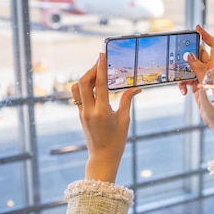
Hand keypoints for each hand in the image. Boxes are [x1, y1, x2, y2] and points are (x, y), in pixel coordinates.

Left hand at [71, 53, 141, 182]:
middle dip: (91, 69)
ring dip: (85, 77)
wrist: (102, 157)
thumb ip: (127, 100)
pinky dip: (85, 86)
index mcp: (101, 111)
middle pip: (83, 82)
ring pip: (77, 88)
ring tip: (97, 73)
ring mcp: (82, 113)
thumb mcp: (124, 120)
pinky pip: (78, 96)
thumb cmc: (116, 141)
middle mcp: (88, 111)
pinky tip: (94, 84)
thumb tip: (137, 88)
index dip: (100, 68)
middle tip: (101, 62)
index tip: (102, 55)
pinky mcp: (80, 114)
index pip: (99, 84)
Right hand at [178, 24, 213, 128]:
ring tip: (181, 81)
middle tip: (180, 56)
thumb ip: (198, 67)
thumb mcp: (208, 79)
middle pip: (199, 55)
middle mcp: (213, 68)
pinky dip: (184, 84)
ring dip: (183, 73)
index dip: (205, 35)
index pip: (213, 44)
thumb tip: (189, 56)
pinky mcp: (199, 87)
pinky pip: (188, 81)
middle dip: (188, 56)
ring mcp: (206, 78)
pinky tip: (183, 91)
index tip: (196, 28)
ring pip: (191, 68)